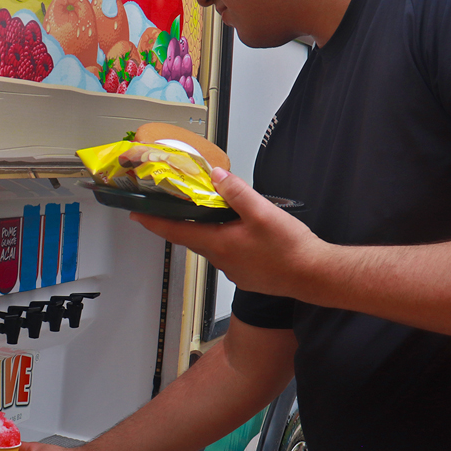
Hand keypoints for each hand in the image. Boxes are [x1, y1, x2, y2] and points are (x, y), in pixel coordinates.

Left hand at [131, 168, 328, 300]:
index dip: (153, 222)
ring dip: (204, 231)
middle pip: (191, 238)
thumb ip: (236, 191)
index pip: (175, 231)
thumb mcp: (262, 212)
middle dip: (179, 223)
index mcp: (218, 244)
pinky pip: (227, 254)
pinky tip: (238, 232)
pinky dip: (224, 240)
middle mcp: (220, 260)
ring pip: (211, 246)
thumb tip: (215, 175)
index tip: (136, 214)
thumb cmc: (289, 247)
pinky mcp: (247, 274)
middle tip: (170, 206)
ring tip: (206, 214)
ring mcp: (234, 269)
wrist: (314, 275)